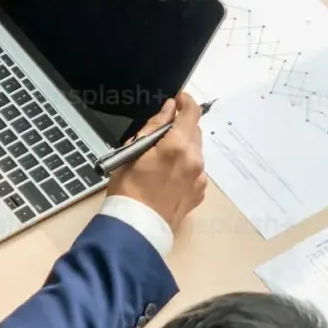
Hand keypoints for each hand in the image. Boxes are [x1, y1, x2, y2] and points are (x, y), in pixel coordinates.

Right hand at [106, 92, 208, 232]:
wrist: (136, 228)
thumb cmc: (128, 188)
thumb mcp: (133, 151)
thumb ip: (154, 127)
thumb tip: (169, 108)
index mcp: (179, 146)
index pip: (192, 112)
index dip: (186, 101)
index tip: (177, 99)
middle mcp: (196, 160)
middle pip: (195, 131)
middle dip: (181, 126)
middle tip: (160, 133)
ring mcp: (200, 178)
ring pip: (196, 152)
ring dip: (183, 147)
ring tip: (161, 158)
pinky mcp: (199, 193)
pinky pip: (196, 171)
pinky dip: (185, 166)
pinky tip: (167, 175)